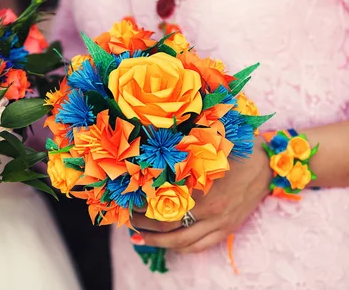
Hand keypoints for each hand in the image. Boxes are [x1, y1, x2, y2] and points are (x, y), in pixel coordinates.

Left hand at [131, 140, 271, 252]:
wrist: (266, 165)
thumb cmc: (233, 150)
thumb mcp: (207, 148)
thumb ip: (182, 155)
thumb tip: (153, 156)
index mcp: (203, 190)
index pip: (164, 206)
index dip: (144, 208)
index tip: (130, 203)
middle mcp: (211, 211)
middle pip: (170, 228)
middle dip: (146, 226)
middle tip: (129, 220)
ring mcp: (220, 223)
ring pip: (183, 242)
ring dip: (158, 242)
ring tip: (140, 237)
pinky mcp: (227, 229)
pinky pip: (201, 246)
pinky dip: (181, 248)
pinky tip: (168, 244)